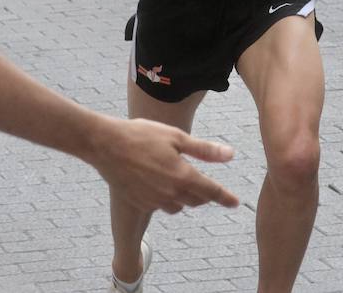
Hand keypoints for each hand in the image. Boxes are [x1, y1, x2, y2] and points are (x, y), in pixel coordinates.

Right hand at [92, 117, 237, 213]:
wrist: (106, 145)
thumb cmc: (142, 135)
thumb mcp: (176, 137)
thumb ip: (204, 150)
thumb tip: (230, 155)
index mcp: (182, 175)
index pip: (211, 191)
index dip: (225, 197)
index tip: (235, 203)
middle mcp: (171, 192)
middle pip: (196, 200)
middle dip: (204, 195)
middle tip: (204, 185)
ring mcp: (154, 200)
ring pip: (178, 206)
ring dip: (184, 197)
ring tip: (178, 180)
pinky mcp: (140, 203)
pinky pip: (160, 206)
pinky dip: (165, 198)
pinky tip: (159, 183)